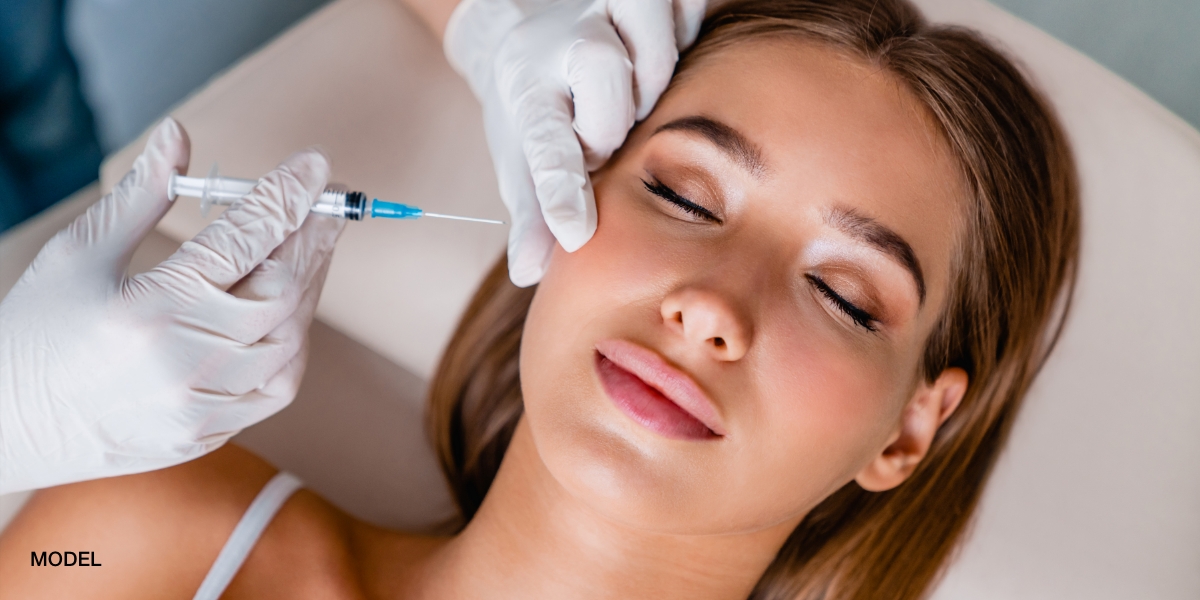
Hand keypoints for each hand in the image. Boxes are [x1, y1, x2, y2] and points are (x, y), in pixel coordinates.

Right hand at [0, 118, 343, 492]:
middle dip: (312, 238)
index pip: (243, 239)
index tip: (314, 165)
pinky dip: (293, 342)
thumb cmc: (36, 334)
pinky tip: (289, 309)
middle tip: (328, 202)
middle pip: (281, 290)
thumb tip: (178, 134)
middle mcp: (185, 361)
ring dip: (308, 287)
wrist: (7, 430)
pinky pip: (277, 386)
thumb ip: (140, 195)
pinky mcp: (210, 433)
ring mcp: (202, 405)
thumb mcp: (77, 254)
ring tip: (310, 247)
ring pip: (289, 339)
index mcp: (151, 308)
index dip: (286, 196)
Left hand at [444, 0, 705, 285]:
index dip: (560, 192)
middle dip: (613, 121)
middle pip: (603, 76)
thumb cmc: (538, 108)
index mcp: (529, 91)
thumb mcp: (522, 158)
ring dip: (654, 84)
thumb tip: (528, 272)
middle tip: (605, 137)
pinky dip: (687, 40)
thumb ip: (531, 214)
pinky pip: (689, 12)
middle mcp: (566, 44)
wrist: (535, 33)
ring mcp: (608, 10)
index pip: (543, 145)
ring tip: (637, 100)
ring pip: (654, 49)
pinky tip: (665, 60)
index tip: (574, 232)